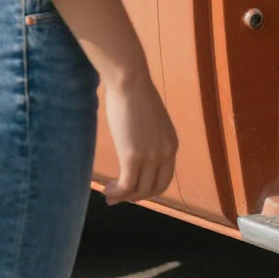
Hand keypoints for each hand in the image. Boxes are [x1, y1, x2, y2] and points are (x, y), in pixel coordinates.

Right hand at [102, 70, 178, 204]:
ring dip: (123, 196)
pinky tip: (106, 190)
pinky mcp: (133, 156)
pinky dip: (116, 192)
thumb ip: (149, 139)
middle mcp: (165, 153)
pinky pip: (126, 185)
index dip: (148, 189)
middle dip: (135, 196)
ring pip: (139, 190)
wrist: (129, 81)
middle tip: (118, 196)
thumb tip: (136, 149)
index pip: (164, 179)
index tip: (132, 189)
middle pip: (153, 189)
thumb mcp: (150, 122)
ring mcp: (151, 156)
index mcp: (172, 144)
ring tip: (109, 194)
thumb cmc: (134, 95)